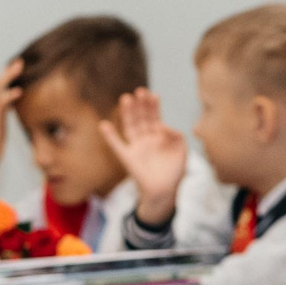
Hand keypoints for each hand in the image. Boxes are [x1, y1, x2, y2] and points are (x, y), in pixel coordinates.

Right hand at [0, 57, 23, 198]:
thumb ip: (6, 108)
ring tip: (20, 69)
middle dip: (8, 71)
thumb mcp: (2, 120)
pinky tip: (19, 91)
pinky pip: (0, 104)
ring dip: (8, 77)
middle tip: (20, 62)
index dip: (7, 73)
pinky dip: (9, 96)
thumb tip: (16, 99)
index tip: (18, 65)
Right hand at [99, 90, 189, 225]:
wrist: (165, 192)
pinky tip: (104, 125)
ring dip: (128, 113)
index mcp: (159, 137)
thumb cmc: (174, 173)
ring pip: (131, 126)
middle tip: (140, 91)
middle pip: (142, 118)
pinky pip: (117, 146)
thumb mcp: (182, 151)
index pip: (155, 117)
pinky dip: (110, 136)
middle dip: (141, 105)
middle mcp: (147, 139)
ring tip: (126, 98)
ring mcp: (136, 147)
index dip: (154, 106)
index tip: (153, 95)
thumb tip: (163, 126)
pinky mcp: (128, 158)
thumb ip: (176, 136)